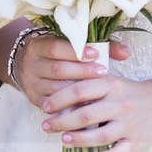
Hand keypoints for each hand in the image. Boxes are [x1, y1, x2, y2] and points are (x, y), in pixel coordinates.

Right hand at [16, 34, 131, 108]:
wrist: (25, 65)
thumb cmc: (55, 52)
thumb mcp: (67, 42)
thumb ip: (95, 45)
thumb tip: (126, 52)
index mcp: (39, 46)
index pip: (57, 48)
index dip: (77, 51)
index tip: (97, 53)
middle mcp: (32, 64)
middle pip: (58, 70)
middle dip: (83, 72)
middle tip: (103, 72)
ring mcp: (32, 83)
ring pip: (56, 91)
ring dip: (78, 94)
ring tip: (98, 93)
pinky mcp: (34, 99)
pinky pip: (54, 107)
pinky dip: (71, 107)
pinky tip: (86, 108)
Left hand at [38, 73, 151, 151]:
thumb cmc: (128, 92)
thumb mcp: (110, 81)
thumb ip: (89, 85)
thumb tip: (60, 95)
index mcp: (110, 84)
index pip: (79, 90)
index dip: (60, 98)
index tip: (45, 106)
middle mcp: (118, 104)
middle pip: (86, 114)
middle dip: (62, 121)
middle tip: (46, 125)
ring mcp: (127, 123)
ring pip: (100, 135)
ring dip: (79, 139)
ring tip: (63, 140)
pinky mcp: (136, 141)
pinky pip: (120, 151)